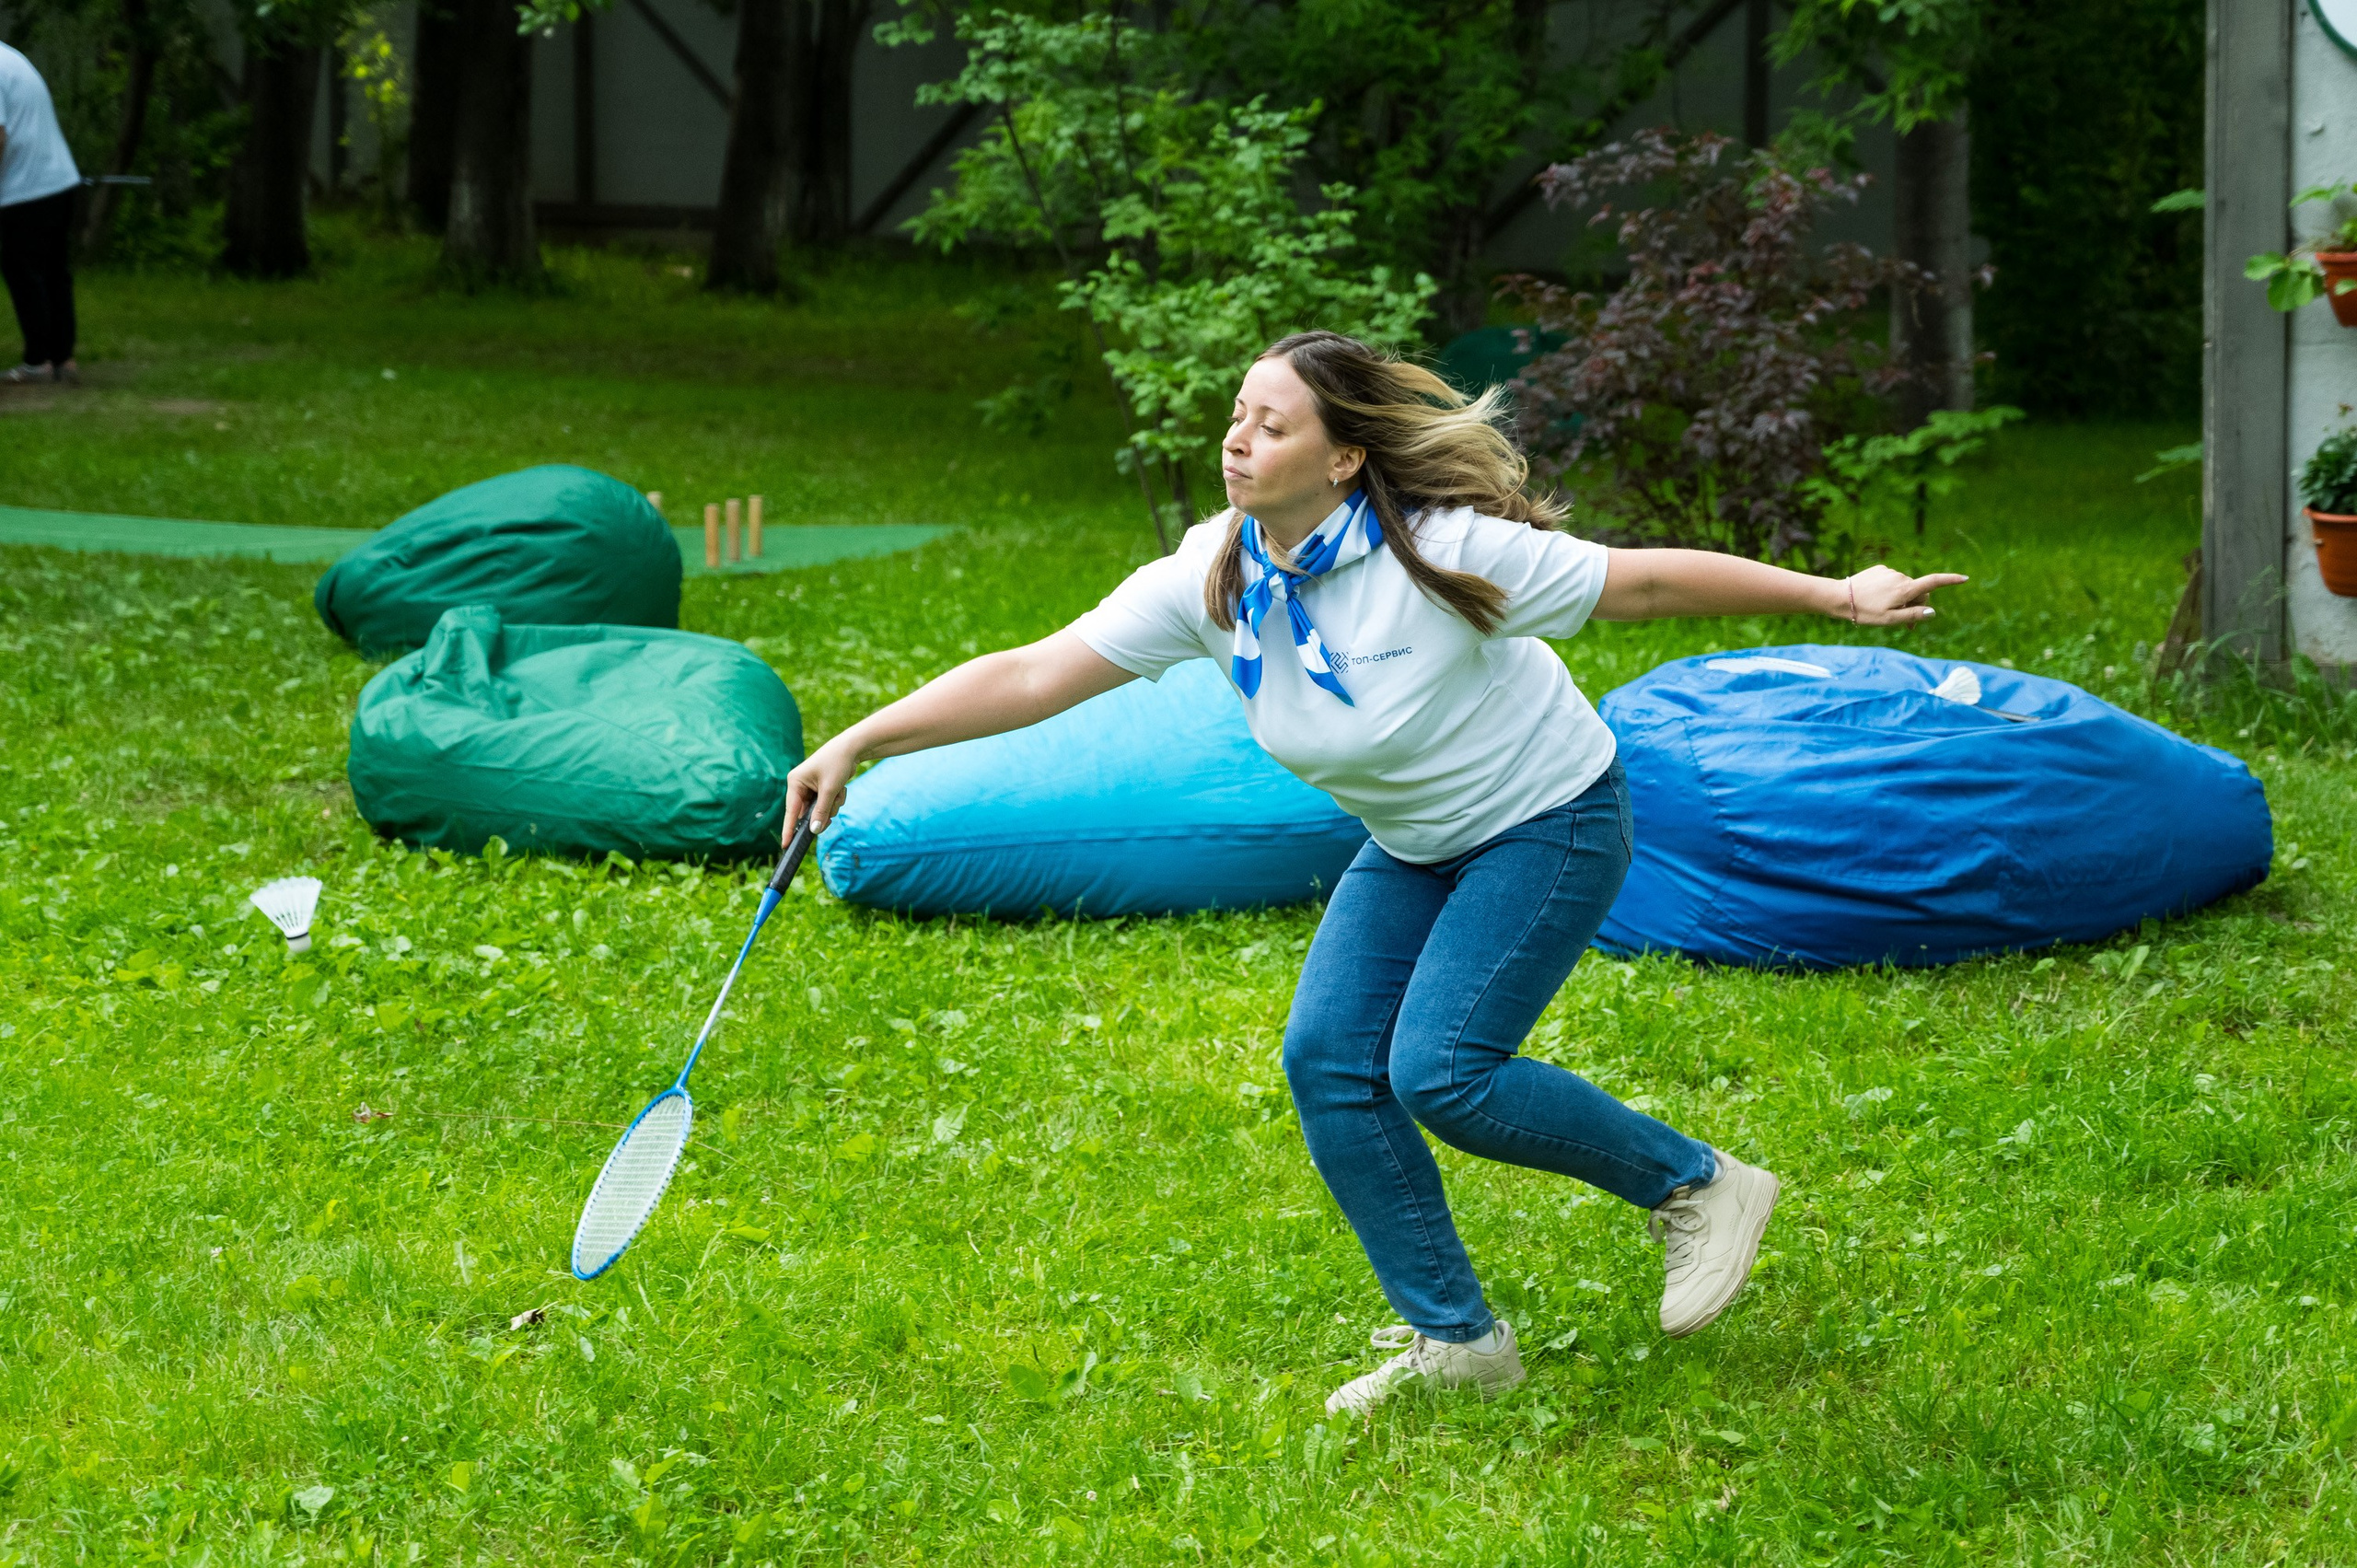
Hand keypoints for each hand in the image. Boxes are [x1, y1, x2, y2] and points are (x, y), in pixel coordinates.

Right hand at [784, 734, 863, 837]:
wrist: (852, 748)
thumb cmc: (837, 764)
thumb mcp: (830, 790)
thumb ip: (821, 811)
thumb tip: (814, 830)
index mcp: (795, 782)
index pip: (791, 811)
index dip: (789, 829)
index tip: (786, 845)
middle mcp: (799, 785)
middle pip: (808, 813)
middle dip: (824, 812)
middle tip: (832, 814)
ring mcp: (810, 787)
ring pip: (820, 810)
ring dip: (833, 805)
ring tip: (840, 792)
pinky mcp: (821, 789)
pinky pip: (827, 804)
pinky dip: (836, 800)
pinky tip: (842, 789)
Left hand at [1840, 565, 1968, 626]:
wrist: (1839, 597)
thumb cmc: (1865, 612)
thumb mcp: (1890, 620)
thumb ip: (1912, 616)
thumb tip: (1932, 613)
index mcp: (1905, 589)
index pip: (1933, 583)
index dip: (1950, 580)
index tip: (1964, 578)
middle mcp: (1900, 577)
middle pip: (1918, 591)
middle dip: (1916, 606)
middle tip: (1906, 625)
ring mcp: (1890, 572)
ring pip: (1905, 587)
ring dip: (1903, 599)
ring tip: (1887, 612)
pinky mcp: (1880, 570)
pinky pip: (1892, 582)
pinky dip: (1891, 591)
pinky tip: (1877, 599)